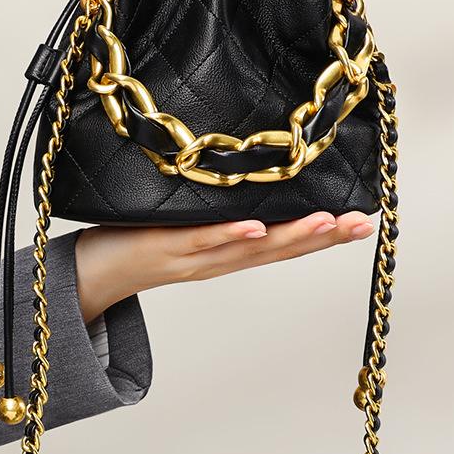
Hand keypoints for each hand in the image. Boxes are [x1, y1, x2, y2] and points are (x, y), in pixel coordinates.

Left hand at [75, 211, 375, 322]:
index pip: (283, 244)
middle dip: (323, 237)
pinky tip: (256, 227)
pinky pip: (202, 241)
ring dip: (290, 236)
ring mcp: (195, 257)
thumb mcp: (190, 225)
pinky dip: (230, 236)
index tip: (360, 221)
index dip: (323, 236)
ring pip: (249, 249)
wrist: (92, 274)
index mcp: (227, 254)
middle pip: (278, 250)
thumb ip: (219, 211)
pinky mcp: (166, 247)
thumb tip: (247, 179)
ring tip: (328, 222)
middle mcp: (219, 261)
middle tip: (362, 224)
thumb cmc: (142, 241)